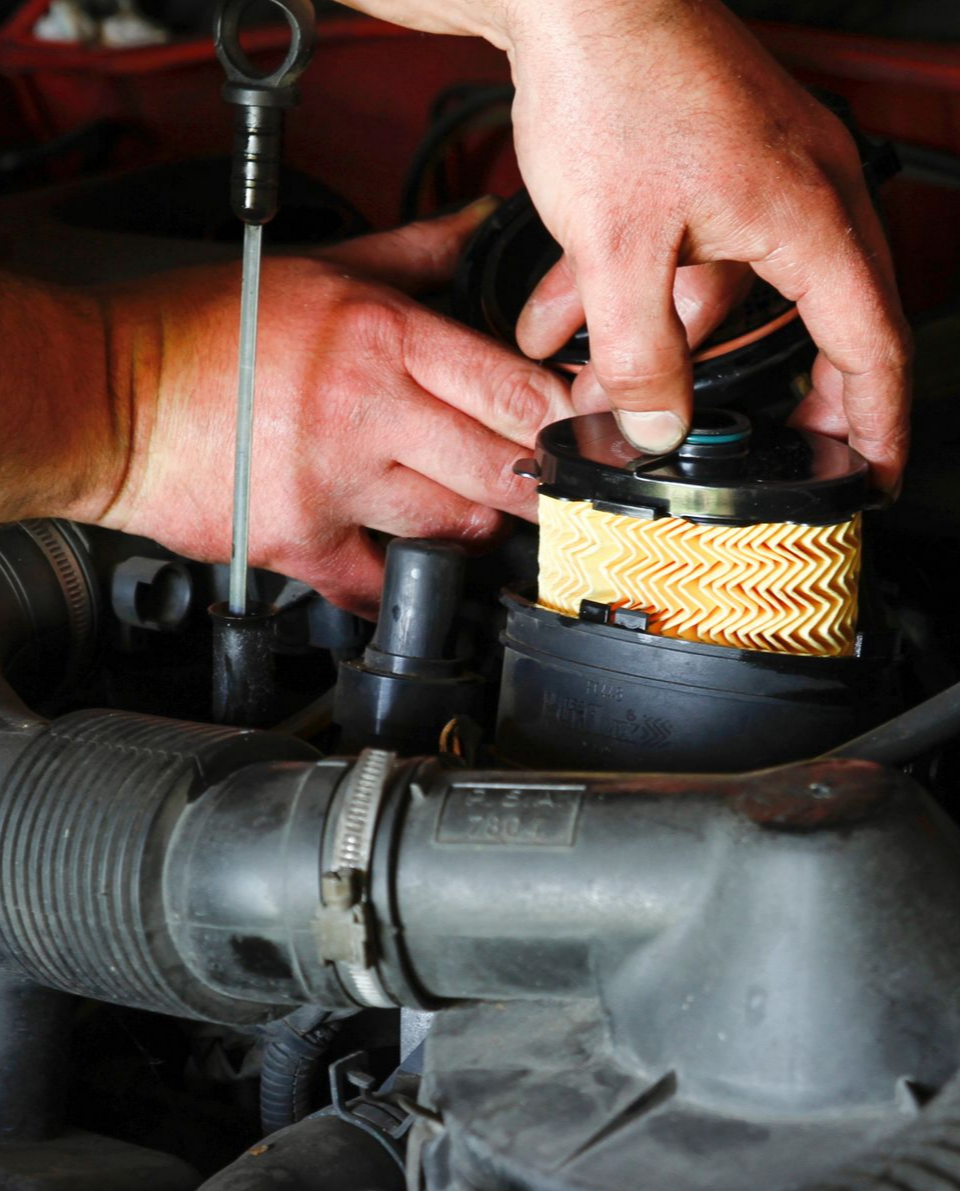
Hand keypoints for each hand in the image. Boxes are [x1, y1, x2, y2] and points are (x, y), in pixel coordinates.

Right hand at [90, 204, 572, 615]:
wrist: (110, 394)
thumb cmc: (203, 329)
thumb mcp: (317, 268)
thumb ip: (411, 254)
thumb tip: (475, 227)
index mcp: (380, 336)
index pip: (513, 388)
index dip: (565, 419)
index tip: (584, 435)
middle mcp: (365, 411)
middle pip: (500, 466)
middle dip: (536, 482)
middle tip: (548, 485)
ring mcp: (333, 484)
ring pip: (451, 526)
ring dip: (476, 526)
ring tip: (476, 513)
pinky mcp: (298, 542)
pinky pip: (378, 583)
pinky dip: (401, 584)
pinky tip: (408, 572)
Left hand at [504, 0, 909, 489]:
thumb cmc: (613, 85)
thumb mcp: (618, 248)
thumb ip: (640, 354)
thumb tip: (659, 426)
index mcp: (811, 216)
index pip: (869, 343)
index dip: (873, 423)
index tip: (868, 475)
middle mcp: (802, 192)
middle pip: (812, 323)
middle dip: (768, 395)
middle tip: (755, 450)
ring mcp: (754, 177)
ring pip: (722, 292)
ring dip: (656, 347)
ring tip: (586, 388)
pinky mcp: (703, 166)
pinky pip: (683, 251)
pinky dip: (627, 293)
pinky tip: (556, 322)